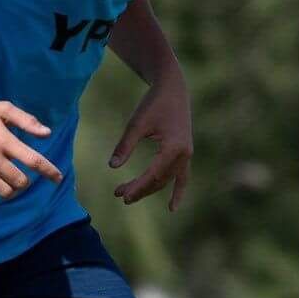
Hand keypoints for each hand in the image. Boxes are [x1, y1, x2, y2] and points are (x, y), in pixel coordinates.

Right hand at [0, 99, 63, 202]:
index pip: (34, 161)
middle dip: (25, 181)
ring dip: (9, 189)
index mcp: (4, 140)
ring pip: (4, 192)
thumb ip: (27, 121)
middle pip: (20, 182)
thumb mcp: (3, 109)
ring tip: (6, 180)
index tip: (57, 178)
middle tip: (20, 175)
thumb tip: (47, 133)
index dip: (49, 172)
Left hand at [109, 73, 192, 210]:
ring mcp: (186, 155)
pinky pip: (182, 177)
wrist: (173, 89)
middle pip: (160, 180)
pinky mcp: (184, 153)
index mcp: (174, 147)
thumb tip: (112, 166)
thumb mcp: (136, 123)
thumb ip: (125, 145)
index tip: (122, 195)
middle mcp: (184, 154)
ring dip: (148, 188)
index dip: (138, 186)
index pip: (153, 174)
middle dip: (139, 189)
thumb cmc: (153, 104)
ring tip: (125, 193)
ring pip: (166, 180)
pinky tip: (172, 208)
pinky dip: (177, 191)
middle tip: (118, 194)